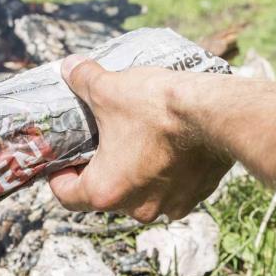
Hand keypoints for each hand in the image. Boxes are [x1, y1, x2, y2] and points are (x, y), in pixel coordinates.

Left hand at [47, 55, 232, 221]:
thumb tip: (69, 66)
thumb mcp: (109, 88)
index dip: (58, 176)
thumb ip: (83, 79)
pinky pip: (172, 189)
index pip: (66, 196)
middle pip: (106, 194)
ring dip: (136, 173)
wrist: (216, 114)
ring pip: (141, 194)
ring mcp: (169, 206)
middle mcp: (136, 208)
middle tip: (101, 142)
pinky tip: (168, 147)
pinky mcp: (196, 197)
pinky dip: (167, 173)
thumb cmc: (156, 107)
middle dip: (101, 169)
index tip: (62, 159)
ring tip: (137, 142)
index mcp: (105, 191)